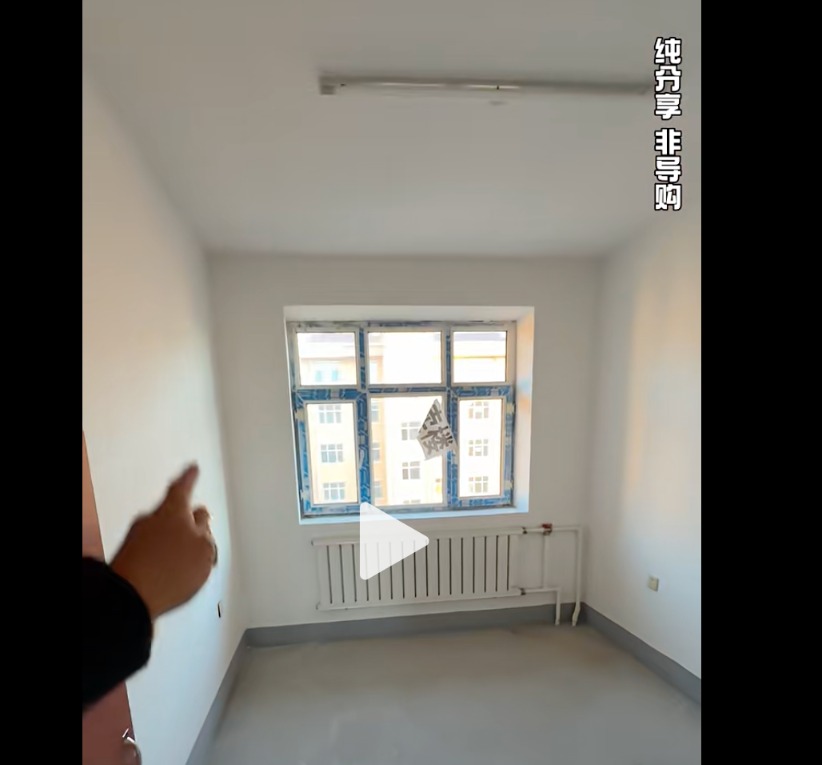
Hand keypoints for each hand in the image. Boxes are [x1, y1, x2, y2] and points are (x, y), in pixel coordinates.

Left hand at [111, 465, 216, 619]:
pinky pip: (151, 548)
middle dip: (186, 518)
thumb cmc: (168, 571)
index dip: (190, 477)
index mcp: (173, 511)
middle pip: (173, 511)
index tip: (193, 469)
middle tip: (198, 526)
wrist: (130, 597)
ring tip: (188, 559)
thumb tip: (203, 522)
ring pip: (162, 531)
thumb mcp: (204, 550)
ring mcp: (137, 537)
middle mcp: (152, 519)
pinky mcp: (128, 556)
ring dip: (174, 540)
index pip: (183, 486)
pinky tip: (170, 569)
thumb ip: (206, 531)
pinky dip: (162, 554)